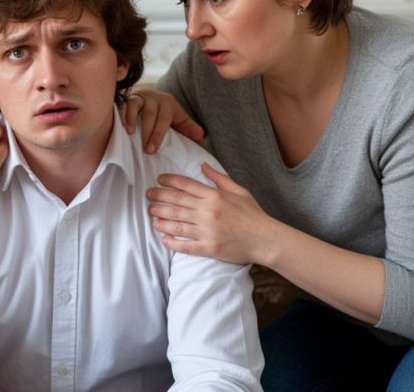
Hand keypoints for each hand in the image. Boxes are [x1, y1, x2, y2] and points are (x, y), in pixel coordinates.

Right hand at [120, 89, 203, 153]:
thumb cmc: (165, 113)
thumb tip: (201, 135)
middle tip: (146, 150)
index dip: (158, 135)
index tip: (153, 150)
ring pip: (136, 106)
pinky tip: (123, 126)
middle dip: (148, 133)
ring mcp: (140, 97)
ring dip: (132, 120)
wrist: (150, 97)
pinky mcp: (128, 98)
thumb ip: (188, 127)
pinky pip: (124, 105)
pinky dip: (123, 115)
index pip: (164, 119)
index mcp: (168, 103)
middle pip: (150, 115)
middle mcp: (154, 98)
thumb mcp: (179, 118)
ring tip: (131, 135)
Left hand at [147, 163, 274, 263]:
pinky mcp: (209, 247)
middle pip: (177, 203)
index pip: (186, 185)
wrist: (265, 239)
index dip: (169, 181)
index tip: (159, 180)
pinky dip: (172, 242)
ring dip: (161, 219)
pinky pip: (185, 245)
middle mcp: (208, 211)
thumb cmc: (253, 214)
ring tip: (152, 215)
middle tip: (148, 196)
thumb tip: (202, 165)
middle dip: (159, 198)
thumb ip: (218, 178)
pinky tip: (163, 238)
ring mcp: (207, 230)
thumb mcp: (239, 190)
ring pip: (177, 223)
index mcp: (215, 196)